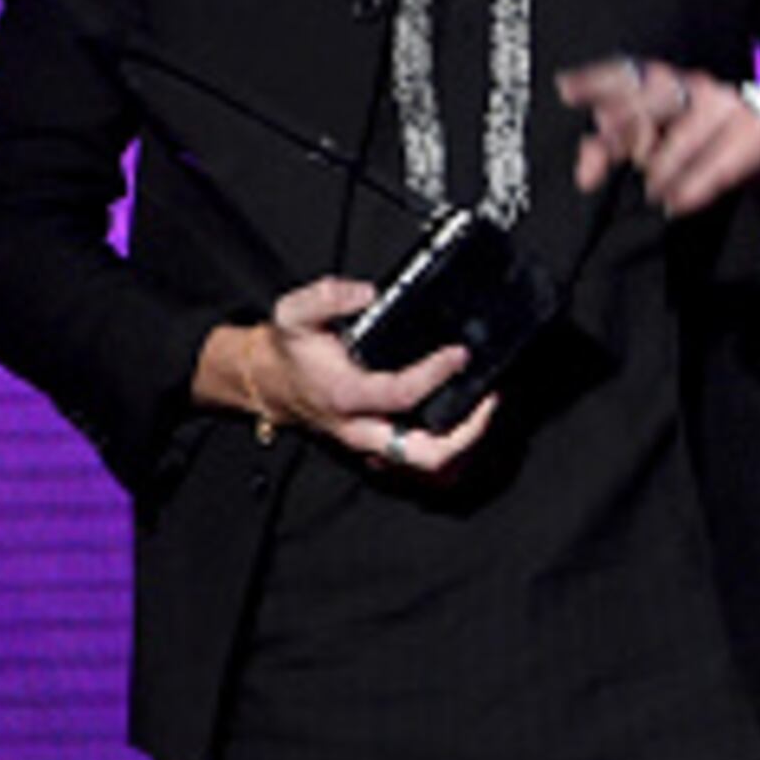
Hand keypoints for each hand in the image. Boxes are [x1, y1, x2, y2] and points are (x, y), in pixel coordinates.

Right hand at [212, 275, 499, 475]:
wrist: (270, 382)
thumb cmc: (291, 351)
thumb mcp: (295, 313)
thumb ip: (327, 296)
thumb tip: (367, 293)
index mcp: (346, 396)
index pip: (401, 394)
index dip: (435, 375)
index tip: (461, 354)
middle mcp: (362, 430)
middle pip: (425, 454)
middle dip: (467, 432)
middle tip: (489, 399)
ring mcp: (373, 445)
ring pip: (429, 466)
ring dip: (464, 444)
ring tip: (485, 409)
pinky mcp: (380, 449)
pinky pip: (422, 463)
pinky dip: (451, 449)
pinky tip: (466, 420)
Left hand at [558, 56, 759, 215]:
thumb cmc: (702, 142)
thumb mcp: (657, 140)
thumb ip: (616, 147)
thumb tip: (587, 169)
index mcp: (669, 82)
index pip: (629, 74)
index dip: (597, 80)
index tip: (564, 90)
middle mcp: (698, 87)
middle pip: (653, 103)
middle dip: (626, 132)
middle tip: (605, 168)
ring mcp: (729, 110)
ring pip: (684, 139)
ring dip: (662, 172)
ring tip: (653, 195)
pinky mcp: (755, 138)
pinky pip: (720, 166)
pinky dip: (694, 189)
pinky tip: (676, 205)